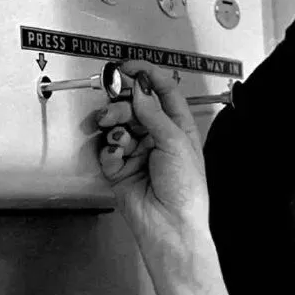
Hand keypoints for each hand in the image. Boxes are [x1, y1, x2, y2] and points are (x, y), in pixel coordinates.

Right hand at [96, 61, 208, 249]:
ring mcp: (137, 151)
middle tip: (113, 103)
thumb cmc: (186, 190)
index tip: (129, 67)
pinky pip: (107, 149)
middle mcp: (157, 136)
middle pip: (134, 106)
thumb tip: (140, 88)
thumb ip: (153, 113)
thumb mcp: (175, 143)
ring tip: (113, 131)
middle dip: (122, 103)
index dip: (147, 75)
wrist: (171, 227)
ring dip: (113, 124)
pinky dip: (109, 150)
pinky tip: (116, 156)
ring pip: (118, 125)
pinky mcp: (119, 169)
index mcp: (178, 126)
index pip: (162, 91)